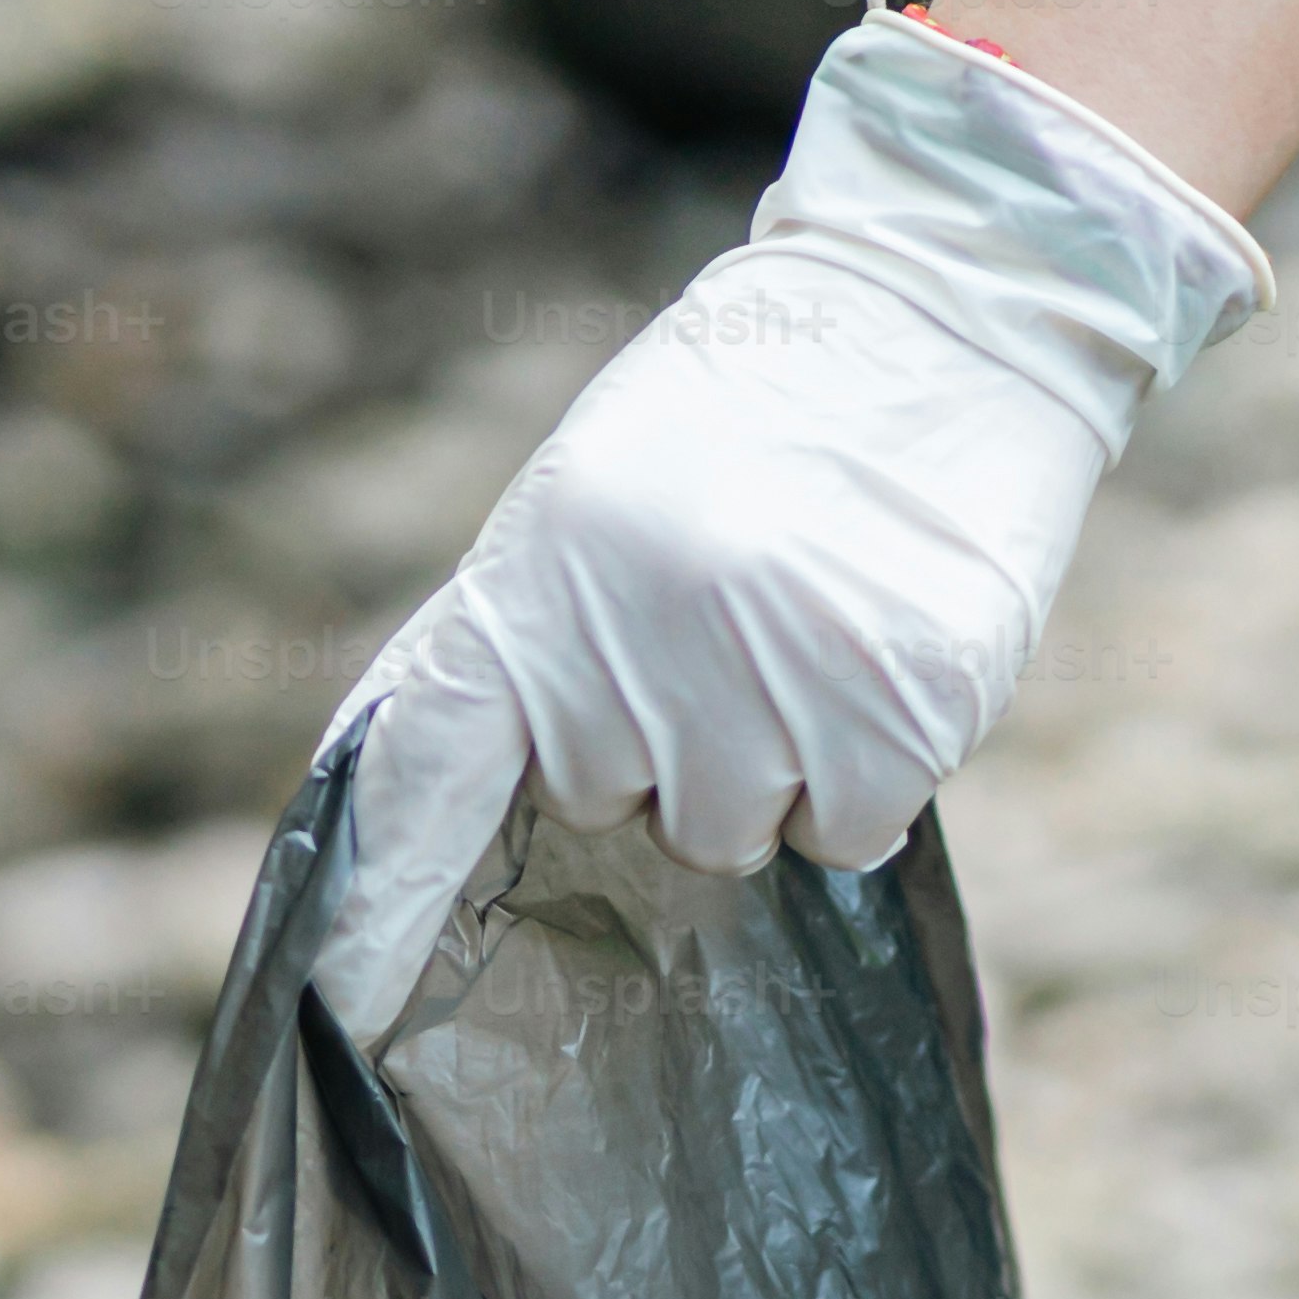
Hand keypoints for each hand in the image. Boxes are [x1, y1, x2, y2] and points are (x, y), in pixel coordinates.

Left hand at [312, 10, 1270, 1034]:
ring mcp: (781, 675)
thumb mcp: (604, 493)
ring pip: (735, 835)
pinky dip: (868, 777)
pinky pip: (847, 835)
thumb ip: (546, 635)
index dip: (387, 888)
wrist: (949, 311)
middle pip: (610, 806)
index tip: (349, 987)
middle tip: (728, 630)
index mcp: (553, 565)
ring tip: (811, 637)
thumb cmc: (762, 413)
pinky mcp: (901, 709)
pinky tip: (880, 663)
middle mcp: (653, 628)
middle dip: (665, 745)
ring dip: (775, 766)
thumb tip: (484, 799)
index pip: (437, 754)